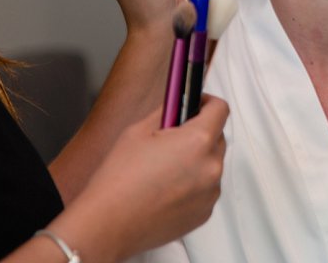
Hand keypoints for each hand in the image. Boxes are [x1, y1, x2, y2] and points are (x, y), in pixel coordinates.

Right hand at [55, 97, 228, 260]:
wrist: (107, 224)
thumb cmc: (118, 179)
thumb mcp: (139, 130)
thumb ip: (167, 112)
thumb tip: (178, 102)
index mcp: (198, 141)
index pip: (220, 109)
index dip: (206, 102)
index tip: (196, 104)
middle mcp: (211, 167)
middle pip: (218, 137)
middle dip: (199, 132)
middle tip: (172, 136)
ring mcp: (210, 193)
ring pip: (212, 164)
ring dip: (197, 159)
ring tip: (164, 167)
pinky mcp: (204, 213)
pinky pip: (206, 188)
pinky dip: (193, 184)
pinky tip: (166, 187)